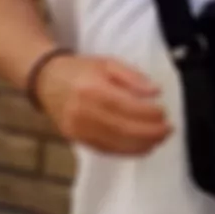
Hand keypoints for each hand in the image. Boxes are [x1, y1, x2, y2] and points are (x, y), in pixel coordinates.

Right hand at [32, 53, 174, 152]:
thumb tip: (155, 92)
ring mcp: (78, 129)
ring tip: (160, 139)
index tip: (165, 113)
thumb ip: (132, 76)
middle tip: (168, 129)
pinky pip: (107, 150)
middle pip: (124, 129)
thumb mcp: (107, 63)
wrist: (46, 81)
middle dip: (151, 132)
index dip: (149, 114)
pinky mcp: (77, 140)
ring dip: (143, 144)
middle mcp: (83, 112)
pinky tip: (143, 146)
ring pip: (117, 143)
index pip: (126, 107)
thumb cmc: (79, 70)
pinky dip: (128, 150)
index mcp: (92, 89)